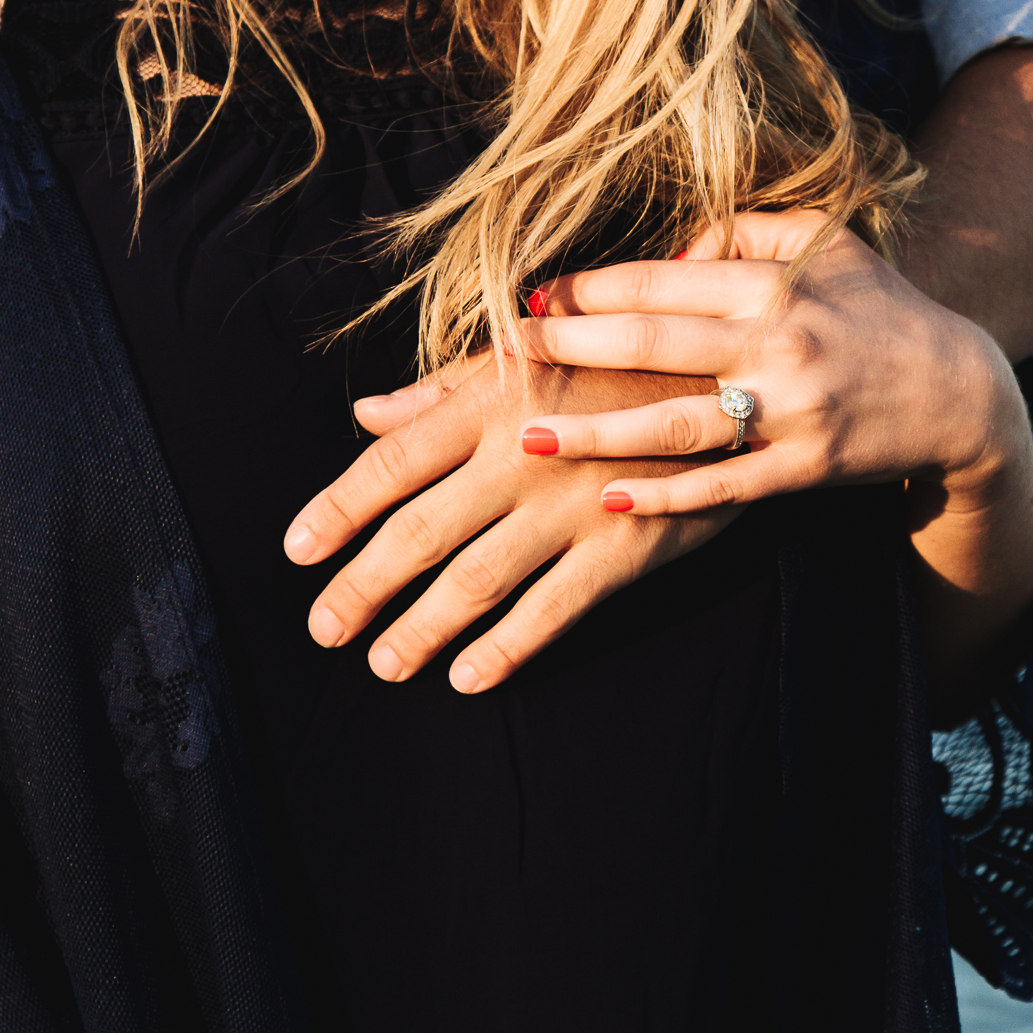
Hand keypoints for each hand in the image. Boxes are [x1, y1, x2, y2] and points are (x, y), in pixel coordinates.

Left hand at [282, 356, 733, 692]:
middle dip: (363, 587)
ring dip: (421, 629)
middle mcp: (524, 454)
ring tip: (384, 663)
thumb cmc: (619, 364)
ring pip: (476, 580)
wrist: (734, 381)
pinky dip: (506, 649)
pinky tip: (467, 678)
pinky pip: (552, 610)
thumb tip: (366, 414)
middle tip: (326, 628)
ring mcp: (574, 504)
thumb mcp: (531, 354)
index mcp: (491, 402)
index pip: (392, 463)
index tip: (297, 551)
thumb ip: (445, 388)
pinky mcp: (624, 546)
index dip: (337, 509)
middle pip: (419, 532)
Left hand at [514, 210, 1032, 680]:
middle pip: (652, 345)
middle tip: (497, 352)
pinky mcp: (805, 468)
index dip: (588, 289)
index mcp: (774, 283)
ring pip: (676, 424)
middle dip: (567, 347)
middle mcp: (779, 342)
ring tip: (528, 435)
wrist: (960, 394)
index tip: (527, 296)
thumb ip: (741, 232)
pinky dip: (666, 496)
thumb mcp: (824, 245)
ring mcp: (791, 411)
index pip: (659, 283)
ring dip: (596, 431)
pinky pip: (723, 485)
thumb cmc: (878, 310)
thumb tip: (668, 251)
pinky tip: (608, 500)